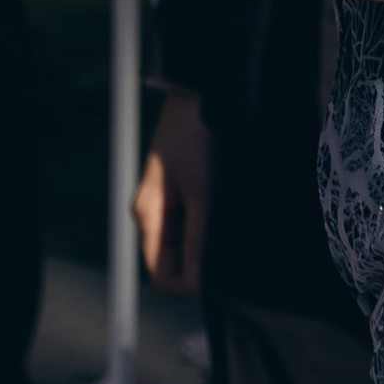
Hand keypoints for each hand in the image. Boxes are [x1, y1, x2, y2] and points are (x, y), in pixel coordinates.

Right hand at [135, 85, 213, 297]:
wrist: (196, 96)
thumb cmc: (196, 137)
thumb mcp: (201, 189)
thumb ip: (199, 236)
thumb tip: (195, 282)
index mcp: (148, 216)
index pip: (159, 275)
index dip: (186, 287)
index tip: (217, 283)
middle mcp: (152, 215)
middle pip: (171, 263)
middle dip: (199, 270)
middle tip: (234, 264)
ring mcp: (165, 205)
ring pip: (184, 246)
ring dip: (206, 252)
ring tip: (235, 244)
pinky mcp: (180, 194)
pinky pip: (191, 227)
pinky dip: (208, 233)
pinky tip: (230, 227)